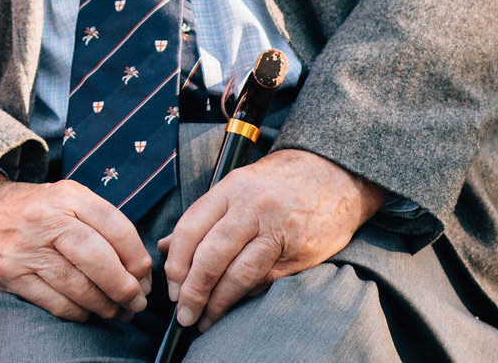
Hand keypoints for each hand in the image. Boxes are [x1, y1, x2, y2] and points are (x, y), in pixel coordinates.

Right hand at [0, 173, 151, 321]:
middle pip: (98, 259)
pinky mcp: (12, 275)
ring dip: (105, 306)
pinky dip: (79, 313)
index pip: (116, 227)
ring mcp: (26, 249)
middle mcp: (47, 219)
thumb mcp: (66, 201)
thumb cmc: (33, 212)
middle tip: (136, 301)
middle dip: (124, 287)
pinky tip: (87, 311)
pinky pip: (56, 303)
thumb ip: (101, 226)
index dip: (137, 258)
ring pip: (78, 286)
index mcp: (67, 196)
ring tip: (116, 311)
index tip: (145, 276)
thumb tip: (139, 270)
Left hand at [157, 149, 383, 331]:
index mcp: (230, 189)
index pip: (190, 229)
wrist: (332, 176)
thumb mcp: (235, 189)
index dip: (176, 264)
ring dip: (218, 303)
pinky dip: (245, 296)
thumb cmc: (275, 185)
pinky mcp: (299, 253)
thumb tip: (164, 248)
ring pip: (239, 274)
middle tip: (183, 314)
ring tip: (205, 321)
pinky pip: (265, 281)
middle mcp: (251, 208)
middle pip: (211, 255)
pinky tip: (233, 307)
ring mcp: (277, 231)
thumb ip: (201, 219)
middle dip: (193, 290)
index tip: (171, 288)